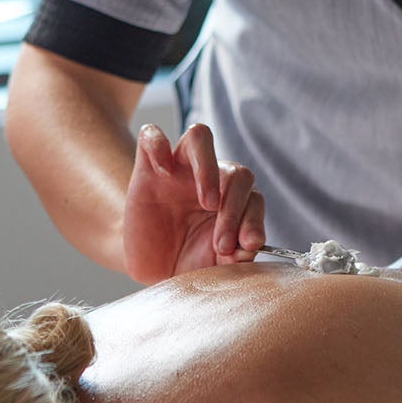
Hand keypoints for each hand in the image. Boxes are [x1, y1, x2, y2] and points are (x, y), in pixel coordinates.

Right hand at [123, 123, 266, 283]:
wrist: (148, 265)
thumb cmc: (185, 262)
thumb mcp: (211, 267)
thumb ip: (233, 258)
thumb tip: (248, 248)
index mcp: (232, 203)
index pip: (253, 198)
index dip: (254, 221)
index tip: (247, 245)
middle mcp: (210, 180)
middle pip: (236, 172)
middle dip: (235, 209)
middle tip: (222, 244)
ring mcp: (178, 168)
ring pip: (200, 137)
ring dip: (208, 168)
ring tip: (207, 202)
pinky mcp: (147, 166)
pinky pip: (152, 135)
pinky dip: (158, 144)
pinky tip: (163, 171)